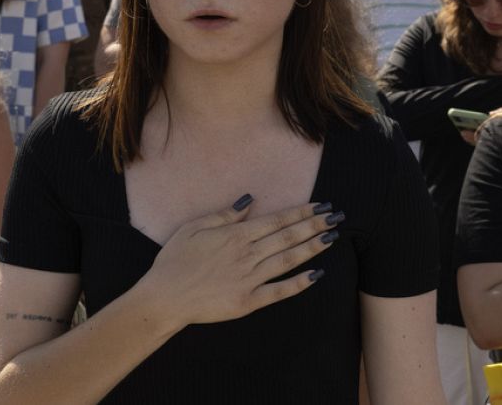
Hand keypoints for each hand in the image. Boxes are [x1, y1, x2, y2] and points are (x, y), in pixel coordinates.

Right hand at [139, 198, 338, 327]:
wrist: (164, 297)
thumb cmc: (175, 260)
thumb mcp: (194, 228)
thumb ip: (225, 214)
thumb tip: (250, 199)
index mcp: (235, 235)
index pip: (277, 220)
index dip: (301, 212)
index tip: (321, 206)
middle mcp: (247, 255)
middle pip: (288, 237)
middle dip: (315, 225)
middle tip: (337, 217)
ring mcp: (249, 279)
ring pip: (289, 260)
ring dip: (312, 248)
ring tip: (332, 238)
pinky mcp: (248, 302)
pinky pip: (279, 291)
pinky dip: (299, 283)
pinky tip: (316, 275)